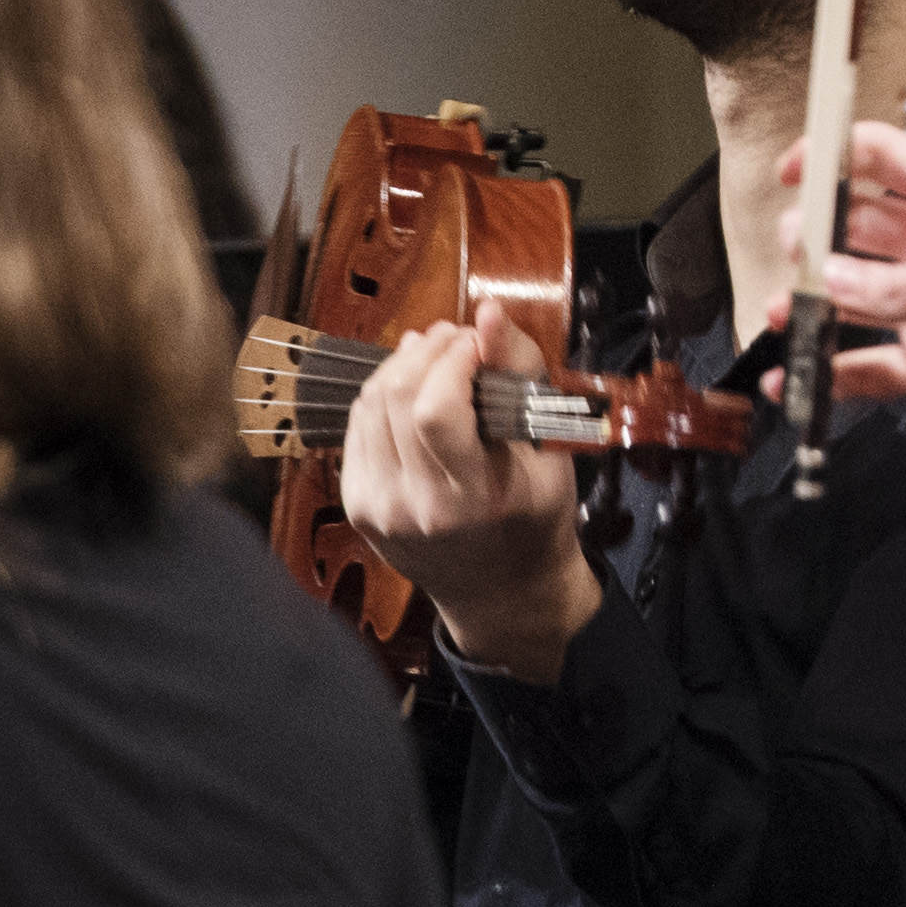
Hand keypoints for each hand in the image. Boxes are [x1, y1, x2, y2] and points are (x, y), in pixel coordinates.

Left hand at [336, 309, 601, 672]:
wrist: (499, 591)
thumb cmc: (534, 519)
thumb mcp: (549, 449)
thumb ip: (520, 375)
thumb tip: (488, 316)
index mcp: (470, 500)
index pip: (436, 412)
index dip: (454, 359)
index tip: (480, 344)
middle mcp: (413, 507)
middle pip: (396, 398)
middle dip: (428, 350)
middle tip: (458, 340)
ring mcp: (377, 507)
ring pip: (370, 403)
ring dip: (403, 365)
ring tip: (438, 359)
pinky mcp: (356, 502)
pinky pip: (357, 425)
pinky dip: (384, 395)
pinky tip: (414, 393)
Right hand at [810, 119, 905, 467]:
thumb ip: (901, 285)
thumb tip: (828, 284)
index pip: (888, 157)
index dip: (835, 155)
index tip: (788, 173)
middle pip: (861, 226)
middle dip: (817, 238)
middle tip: (793, 258)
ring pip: (859, 296)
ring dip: (817, 304)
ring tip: (786, 317)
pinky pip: (872, 364)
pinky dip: (835, 372)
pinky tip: (795, 384)